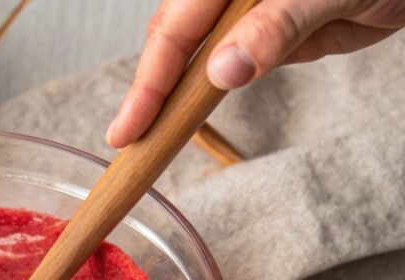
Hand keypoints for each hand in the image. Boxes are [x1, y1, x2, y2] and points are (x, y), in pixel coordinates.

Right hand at [107, 0, 404, 147]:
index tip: (129, 127)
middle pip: (173, 38)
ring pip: (193, 53)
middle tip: (128, 142)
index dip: (149, 79)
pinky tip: (186, 115)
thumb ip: (276, 25)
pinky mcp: (269, 33)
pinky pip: (224, 62)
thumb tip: (222, 69)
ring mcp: (249, 11)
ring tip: (145, 136)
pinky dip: (203, 91)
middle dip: (147, 90)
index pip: (177, 26)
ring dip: (170, 94)